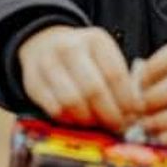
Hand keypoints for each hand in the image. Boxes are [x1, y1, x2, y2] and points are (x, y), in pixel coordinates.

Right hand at [18, 26, 140, 131]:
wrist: (45, 44)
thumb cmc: (84, 58)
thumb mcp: (105, 57)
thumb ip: (121, 82)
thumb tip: (134, 114)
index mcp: (95, 40)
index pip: (115, 75)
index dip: (126, 101)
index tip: (133, 116)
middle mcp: (70, 47)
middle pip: (94, 90)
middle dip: (109, 114)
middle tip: (117, 126)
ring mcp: (48, 63)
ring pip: (73, 102)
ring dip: (89, 120)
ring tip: (98, 124)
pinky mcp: (33, 82)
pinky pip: (55, 109)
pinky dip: (71, 121)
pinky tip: (79, 121)